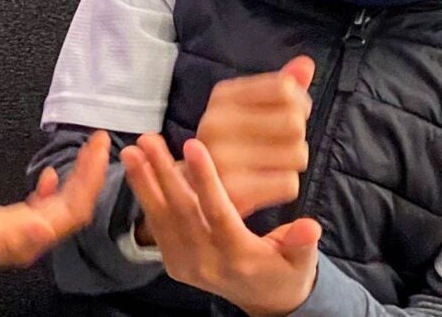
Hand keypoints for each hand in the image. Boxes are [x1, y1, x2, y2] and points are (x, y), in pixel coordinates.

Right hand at [0, 131, 111, 276]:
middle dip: (91, 172)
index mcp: (24, 240)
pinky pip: (40, 205)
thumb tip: (44, 226)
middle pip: (73, 206)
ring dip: (78, 177)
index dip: (92, 179)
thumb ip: (9, 234)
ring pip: (61, 204)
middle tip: (100, 140)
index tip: (100, 149)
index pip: (73, 211)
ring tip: (87, 151)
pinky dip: (53, 186)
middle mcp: (26, 238)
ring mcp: (17, 230)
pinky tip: (52, 174)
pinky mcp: (3, 222)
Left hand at [124, 134, 320, 316]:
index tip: (194, 145)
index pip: (219, 213)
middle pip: (182, 213)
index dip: (205, 179)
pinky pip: (156, 227)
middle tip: (148, 141)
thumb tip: (309, 227)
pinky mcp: (174, 263)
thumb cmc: (286, 271)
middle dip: (162, 174)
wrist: (264, 301)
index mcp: (240, 257)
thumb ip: (301, 242)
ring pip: (161, 219)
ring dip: (144, 183)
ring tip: (132, 151)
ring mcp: (186, 265)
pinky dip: (144, 198)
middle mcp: (207, 263)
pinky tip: (136, 172)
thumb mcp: (302, 260)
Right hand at [196, 57, 315, 214]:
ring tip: (271, 163)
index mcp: (222, 96)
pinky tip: (266, 183)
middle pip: (295, 122)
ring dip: (293, 162)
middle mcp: (216, 122)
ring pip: (297, 154)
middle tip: (280, 144)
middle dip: (297, 135)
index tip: (290, 114)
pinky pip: (289, 183)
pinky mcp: (232, 190)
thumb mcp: (247, 108)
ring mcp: (221, 157)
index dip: (299, 103)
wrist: (194, 189)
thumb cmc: (230, 143)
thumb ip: (279, 85)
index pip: (286, 88)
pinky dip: (285, 185)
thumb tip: (306, 63)